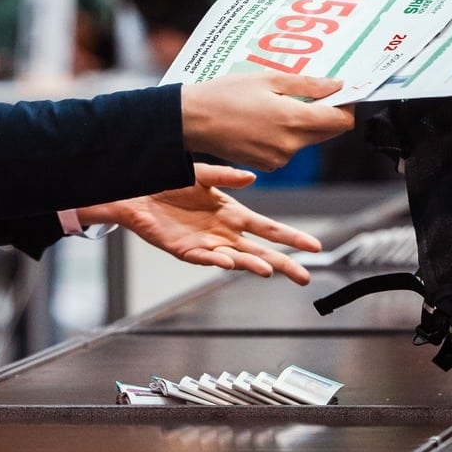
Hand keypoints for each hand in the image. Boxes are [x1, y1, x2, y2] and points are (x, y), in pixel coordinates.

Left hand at [78, 164, 323, 284]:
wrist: (138, 192)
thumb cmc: (170, 182)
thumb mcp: (202, 174)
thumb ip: (227, 176)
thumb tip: (253, 176)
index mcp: (233, 213)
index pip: (269, 229)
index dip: (291, 238)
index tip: (313, 247)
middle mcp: (224, 232)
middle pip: (260, 251)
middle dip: (284, 263)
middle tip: (304, 277)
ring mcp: (207, 244)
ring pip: (237, 259)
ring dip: (253, 265)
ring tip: (270, 271)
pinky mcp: (186, 250)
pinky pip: (205, 259)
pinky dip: (218, 262)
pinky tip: (230, 263)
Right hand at [179, 73, 354, 170]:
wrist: (191, 122)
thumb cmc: (224, 95)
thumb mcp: (268, 79)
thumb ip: (307, 85)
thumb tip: (337, 86)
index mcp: (294, 120)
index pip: (341, 120)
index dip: (346, 105)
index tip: (340, 92)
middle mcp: (291, 145)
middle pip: (328, 131)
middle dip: (326, 113)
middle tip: (311, 91)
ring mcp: (279, 159)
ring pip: (308, 140)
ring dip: (304, 122)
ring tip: (278, 101)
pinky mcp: (268, 165)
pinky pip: (289, 148)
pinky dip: (286, 134)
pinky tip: (265, 117)